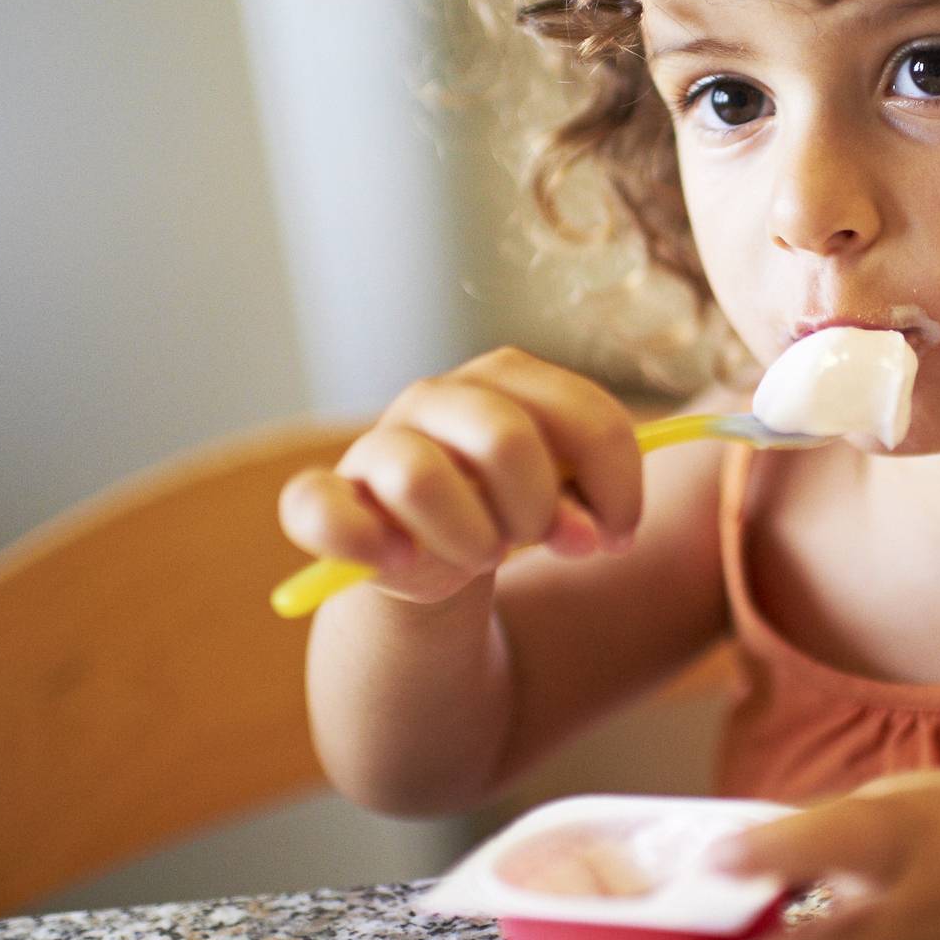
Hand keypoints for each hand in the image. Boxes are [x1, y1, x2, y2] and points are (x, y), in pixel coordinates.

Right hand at [277, 347, 641, 605]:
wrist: (427, 551)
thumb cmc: (503, 507)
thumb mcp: (558, 498)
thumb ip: (586, 505)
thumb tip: (590, 535)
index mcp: (507, 379)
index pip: (583, 414)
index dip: (616, 482)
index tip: (620, 533)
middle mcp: (439, 397)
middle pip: (504, 439)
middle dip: (539, 509)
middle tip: (538, 541)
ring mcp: (378, 443)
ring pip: (420, 478)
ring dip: (469, 537)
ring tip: (479, 556)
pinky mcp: (325, 495)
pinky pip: (319, 508)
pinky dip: (362, 542)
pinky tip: (395, 560)